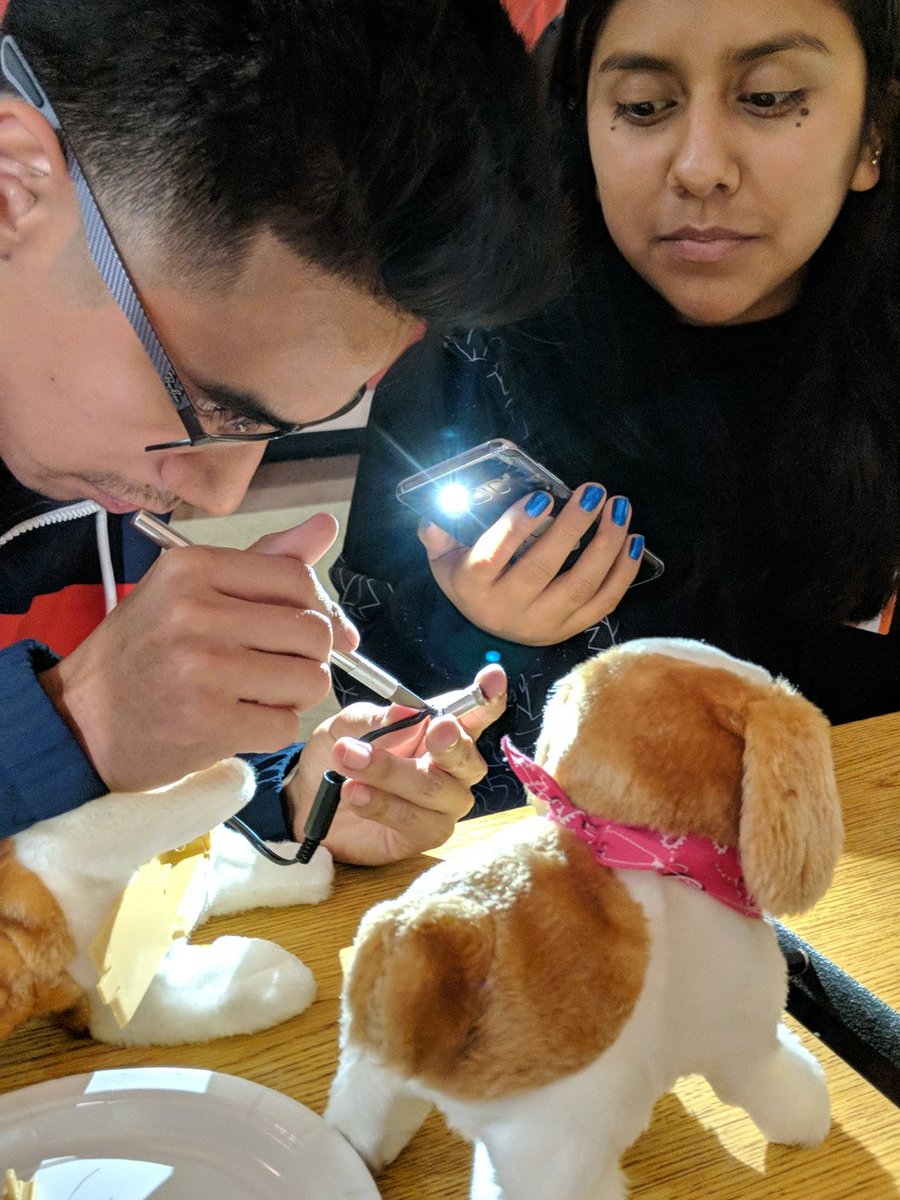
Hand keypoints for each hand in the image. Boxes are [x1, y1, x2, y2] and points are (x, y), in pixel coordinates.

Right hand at [39, 513, 358, 792]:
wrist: (83, 720)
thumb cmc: (146, 653)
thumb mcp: (190, 591)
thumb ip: (262, 561)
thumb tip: (325, 527)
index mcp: (192, 567)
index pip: (296, 577)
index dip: (317, 608)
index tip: (303, 631)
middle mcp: (194, 611)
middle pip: (313, 630)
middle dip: (311, 657)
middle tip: (278, 669)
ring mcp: (200, 668)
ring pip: (310, 679)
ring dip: (295, 696)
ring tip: (258, 695)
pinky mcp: (207, 722)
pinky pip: (286, 725)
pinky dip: (273, 730)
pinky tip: (240, 723)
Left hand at [286, 664, 506, 864]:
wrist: (305, 799)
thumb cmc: (338, 755)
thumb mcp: (346, 727)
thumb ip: (376, 719)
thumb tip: (407, 712)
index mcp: (439, 730)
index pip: (473, 713)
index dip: (487, 697)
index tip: (493, 677)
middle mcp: (451, 769)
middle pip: (468, 758)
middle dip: (453, 741)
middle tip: (436, 728)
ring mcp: (441, 805)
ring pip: (435, 789)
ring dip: (392, 772)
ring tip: (352, 759)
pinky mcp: (422, 835)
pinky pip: (414, 820)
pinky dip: (382, 803)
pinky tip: (354, 792)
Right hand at [419, 484, 642, 644]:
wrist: (488, 631)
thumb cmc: (470, 584)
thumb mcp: (444, 561)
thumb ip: (438, 536)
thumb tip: (431, 517)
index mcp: (473, 587)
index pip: (492, 558)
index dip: (517, 527)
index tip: (544, 497)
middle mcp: (508, 608)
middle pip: (542, 568)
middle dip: (573, 527)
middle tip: (594, 492)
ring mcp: (542, 623)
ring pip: (580, 585)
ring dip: (605, 545)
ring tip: (619, 508)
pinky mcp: (570, 629)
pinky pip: (604, 602)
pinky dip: (623, 572)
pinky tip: (633, 540)